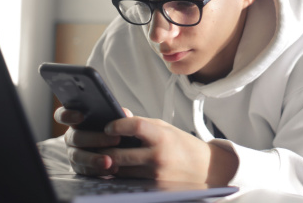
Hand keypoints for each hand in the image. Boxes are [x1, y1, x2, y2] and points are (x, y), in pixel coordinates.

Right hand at [53, 106, 131, 175]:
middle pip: (76, 137)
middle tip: (115, 140)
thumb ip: (117, 114)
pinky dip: (98, 170)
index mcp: (75, 121)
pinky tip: (111, 168)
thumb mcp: (115, 120)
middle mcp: (71, 137)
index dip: (68, 115)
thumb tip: (124, 113)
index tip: (81, 116)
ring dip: (93, 159)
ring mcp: (73, 153)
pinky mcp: (79, 168)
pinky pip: (85, 170)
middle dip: (95, 139)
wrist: (116, 150)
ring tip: (109, 161)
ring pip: (78, 156)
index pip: (62, 115)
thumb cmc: (112, 129)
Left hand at [99, 117, 237, 184]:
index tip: (109, 127)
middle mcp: (158, 157)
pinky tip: (117, 169)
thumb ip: (141, 122)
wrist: (206, 170)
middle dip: (104, 150)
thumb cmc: (183, 146)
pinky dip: (120, 175)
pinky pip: (128, 182)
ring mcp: (155, 176)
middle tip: (96, 146)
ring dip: (109, 164)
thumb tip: (120, 113)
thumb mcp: (166, 129)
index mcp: (162, 137)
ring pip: (120, 171)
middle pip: (119, 154)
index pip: (134, 126)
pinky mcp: (153, 189)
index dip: (118, 125)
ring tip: (104, 157)